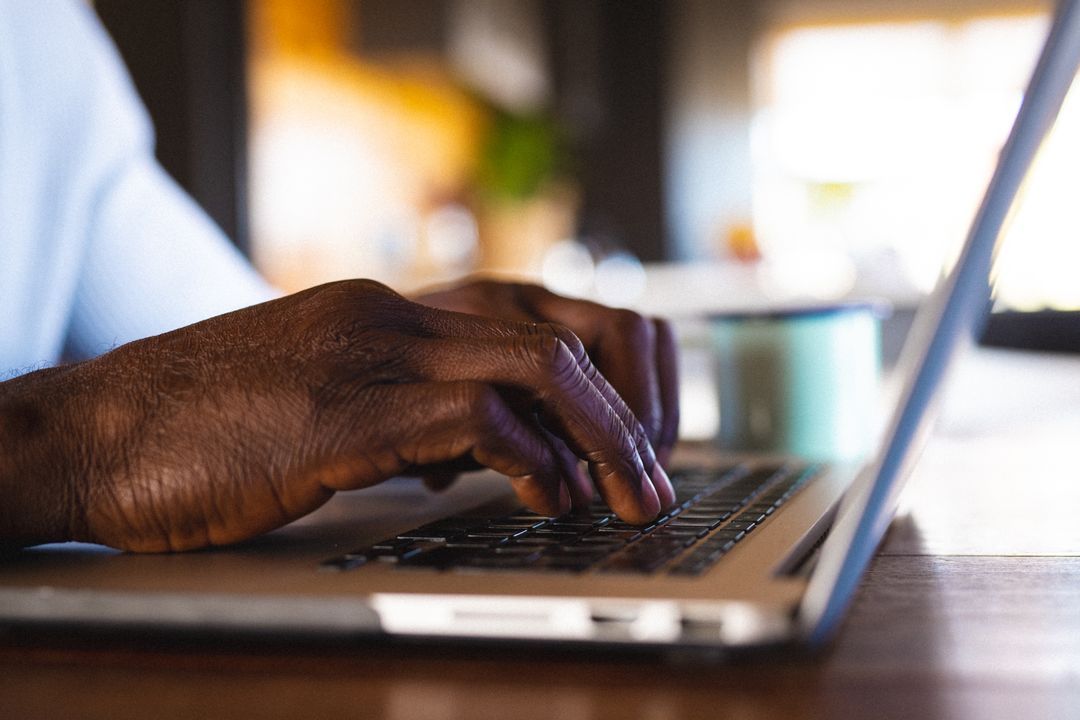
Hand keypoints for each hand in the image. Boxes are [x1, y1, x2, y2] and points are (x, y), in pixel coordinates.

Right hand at [0, 280, 673, 551]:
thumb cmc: (208, 430)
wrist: (94, 434)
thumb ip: (408, 411)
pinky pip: (477, 418)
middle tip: (654, 475)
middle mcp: (394, 317)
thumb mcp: (330, 405)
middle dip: (631, 404)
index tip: (632, 436)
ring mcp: (370, 356)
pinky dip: (533, 461)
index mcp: (394, 311)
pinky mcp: (344, 414)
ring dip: (604, 437)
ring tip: (629, 496)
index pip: (542, 309)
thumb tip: (484, 453)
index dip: (611, 369)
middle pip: (561, 327)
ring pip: (538, 365)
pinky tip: (546, 501)